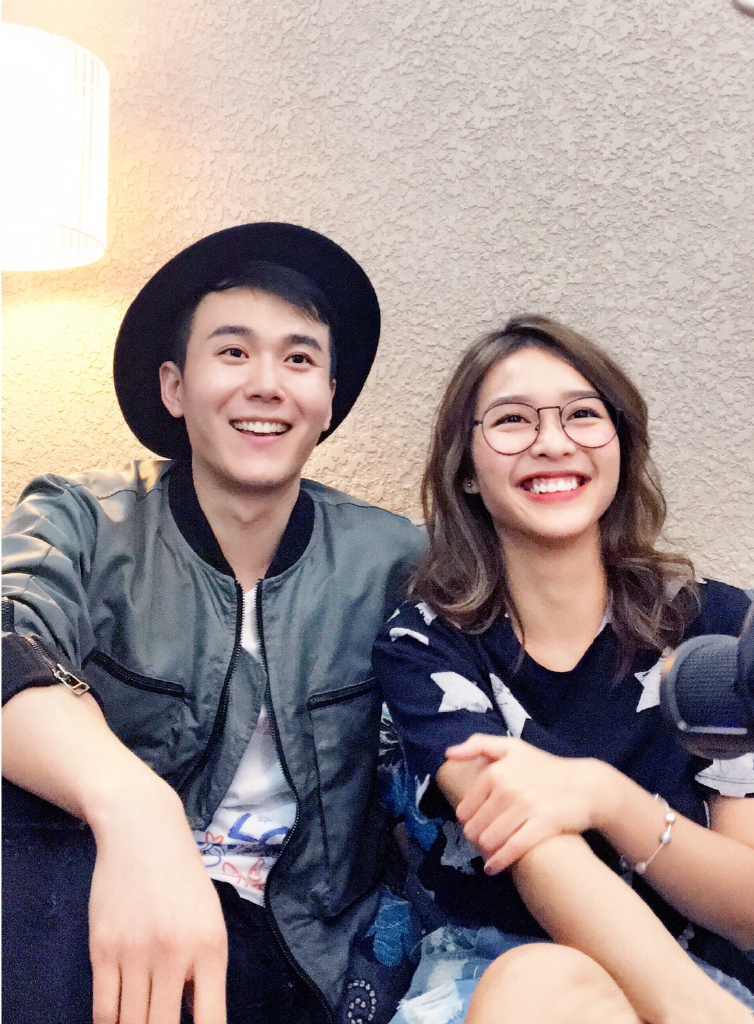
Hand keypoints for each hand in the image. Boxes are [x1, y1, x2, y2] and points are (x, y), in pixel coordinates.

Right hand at [88, 779, 227, 1023]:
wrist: (143, 831)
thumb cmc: (182, 877)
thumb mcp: (208, 918)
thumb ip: (204, 969)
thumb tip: (195, 1017)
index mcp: (210, 947)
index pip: (210, 1021)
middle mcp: (175, 954)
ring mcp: (135, 953)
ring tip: (141, 1021)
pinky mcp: (103, 949)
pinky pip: (103, 1009)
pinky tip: (117, 1021)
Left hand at [446, 735, 604, 873]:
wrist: (585, 785)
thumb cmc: (544, 767)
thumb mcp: (512, 747)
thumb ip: (478, 745)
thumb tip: (448, 754)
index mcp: (496, 771)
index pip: (466, 808)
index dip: (466, 821)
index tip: (472, 825)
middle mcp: (507, 788)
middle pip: (475, 826)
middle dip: (475, 837)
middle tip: (481, 841)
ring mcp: (525, 807)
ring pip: (490, 839)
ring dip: (485, 850)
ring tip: (488, 852)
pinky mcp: (542, 825)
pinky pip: (512, 848)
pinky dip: (499, 861)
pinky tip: (492, 868)